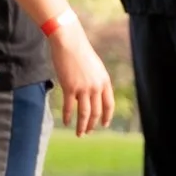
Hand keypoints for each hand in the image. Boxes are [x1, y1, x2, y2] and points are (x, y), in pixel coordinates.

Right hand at [49, 16, 113, 136]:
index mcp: (104, 80)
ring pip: (84, 113)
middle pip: (96, 112)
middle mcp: (96, 86)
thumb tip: (87, 98)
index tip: (104, 124)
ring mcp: (83, 88)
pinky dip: (67, 117)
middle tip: (88, 132)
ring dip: (82, 126)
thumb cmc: (80, 52)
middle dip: (92, 124)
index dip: (107, 116)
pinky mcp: (69, 87)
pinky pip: (69, 107)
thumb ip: (94, 82)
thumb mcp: (94, 67)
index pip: (109, 104)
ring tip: (79, 133)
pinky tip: (66, 122)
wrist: (68, 41)